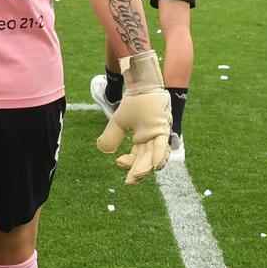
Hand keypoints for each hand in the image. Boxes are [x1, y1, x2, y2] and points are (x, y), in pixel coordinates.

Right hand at [96, 51, 169, 184]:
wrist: (141, 85)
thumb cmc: (133, 102)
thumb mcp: (119, 122)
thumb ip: (111, 136)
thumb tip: (104, 151)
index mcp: (142, 139)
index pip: (137, 157)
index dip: (129, 164)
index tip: (118, 163)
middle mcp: (152, 139)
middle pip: (146, 160)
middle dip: (138, 172)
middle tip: (130, 182)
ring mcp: (159, 134)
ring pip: (154, 155)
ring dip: (148, 167)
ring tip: (139, 176)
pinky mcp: (162, 127)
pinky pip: (161, 144)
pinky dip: (159, 155)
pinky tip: (156, 165)